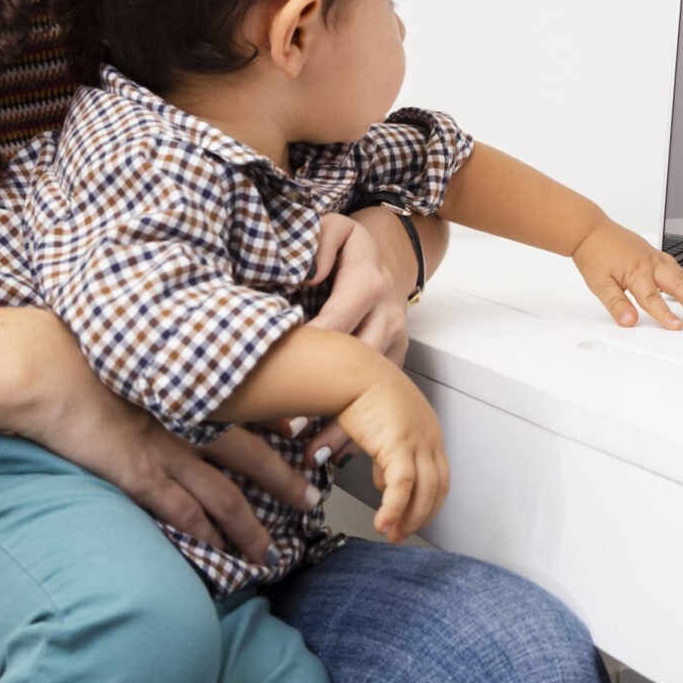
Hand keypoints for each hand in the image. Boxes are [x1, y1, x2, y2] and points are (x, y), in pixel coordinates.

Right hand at [12, 313, 314, 561]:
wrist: (47, 364)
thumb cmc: (82, 348)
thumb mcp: (136, 346)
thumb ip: (162, 363)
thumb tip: (173, 370)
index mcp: (192, 385)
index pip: (252, 409)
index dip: (280, 429)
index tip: (303, 438)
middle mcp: (190, 418)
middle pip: (253, 457)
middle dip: (285, 482)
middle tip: (312, 500)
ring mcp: (167, 450)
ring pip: (225, 496)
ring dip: (250, 527)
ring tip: (269, 551)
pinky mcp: (139, 474)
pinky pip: (184, 513)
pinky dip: (208, 535)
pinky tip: (221, 552)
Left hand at [289, 209, 413, 464]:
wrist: (389, 255)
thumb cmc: (347, 247)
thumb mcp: (334, 227)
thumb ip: (319, 243)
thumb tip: (308, 273)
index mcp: (367, 284)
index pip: (337, 323)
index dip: (313, 354)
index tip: (286, 380)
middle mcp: (386, 315)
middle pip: (358, 366)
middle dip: (327, 401)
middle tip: (292, 430)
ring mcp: (395, 340)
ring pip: (375, 390)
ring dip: (346, 424)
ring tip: (313, 455)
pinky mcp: (395, 359)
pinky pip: (382, 397)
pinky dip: (361, 425)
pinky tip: (335, 454)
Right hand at [329, 366, 448, 542]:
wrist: (352, 372)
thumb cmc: (360, 391)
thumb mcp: (380, 425)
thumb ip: (385, 453)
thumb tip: (380, 478)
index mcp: (427, 429)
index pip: (438, 474)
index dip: (425, 499)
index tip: (409, 515)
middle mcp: (429, 435)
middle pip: (437, 488)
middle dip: (420, 516)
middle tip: (401, 533)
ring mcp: (418, 440)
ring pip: (424, 492)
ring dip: (408, 519)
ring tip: (391, 533)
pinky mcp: (399, 445)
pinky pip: (402, 488)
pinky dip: (393, 509)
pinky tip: (382, 523)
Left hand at [572, 220, 682, 328]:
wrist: (590, 230)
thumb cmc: (594, 254)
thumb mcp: (600, 285)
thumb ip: (617, 305)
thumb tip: (629, 321)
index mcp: (637, 271)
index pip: (654, 299)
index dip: (666, 315)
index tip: (677, 327)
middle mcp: (650, 262)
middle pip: (679, 284)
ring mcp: (654, 256)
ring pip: (681, 274)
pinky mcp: (653, 252)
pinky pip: (675, 266)